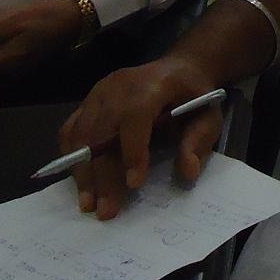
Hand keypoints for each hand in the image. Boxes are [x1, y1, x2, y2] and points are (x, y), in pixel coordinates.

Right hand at [58, 57, 223, 219]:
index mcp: (153, 84)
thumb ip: (198, 141)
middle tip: (106, 211)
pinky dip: (72, 157)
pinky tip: (81, 182)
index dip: (132, 150)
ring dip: (82, 172)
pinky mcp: (88, 102)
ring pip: (79, 134)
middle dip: (102, 175)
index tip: (134, 184)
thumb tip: (187, 171)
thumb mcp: (209, 114)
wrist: (178, 69)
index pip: (134, 116)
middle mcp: (119, 86)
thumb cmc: (194, 95)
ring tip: (88, 204)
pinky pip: (70, 130)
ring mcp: (98, 92)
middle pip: (101, 131)